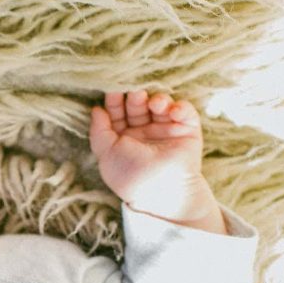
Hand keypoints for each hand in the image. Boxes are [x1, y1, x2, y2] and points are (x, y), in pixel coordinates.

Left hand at [89, 90, 215, 223]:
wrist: (162, 191)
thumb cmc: (130, 174)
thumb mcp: (105, 153)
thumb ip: (98, 130)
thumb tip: (96, 109)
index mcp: (123, 138)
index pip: (118, 113)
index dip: (115, 101)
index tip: (113, 91)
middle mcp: (144, 132)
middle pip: (138, 105)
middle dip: (136, 97)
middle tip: (136, 95)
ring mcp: (165, 130)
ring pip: (161, 105)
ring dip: (158, 99)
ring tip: (154, 104)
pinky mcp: (187, 130)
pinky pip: (185, 111)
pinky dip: (180, 107)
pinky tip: (172, 111)